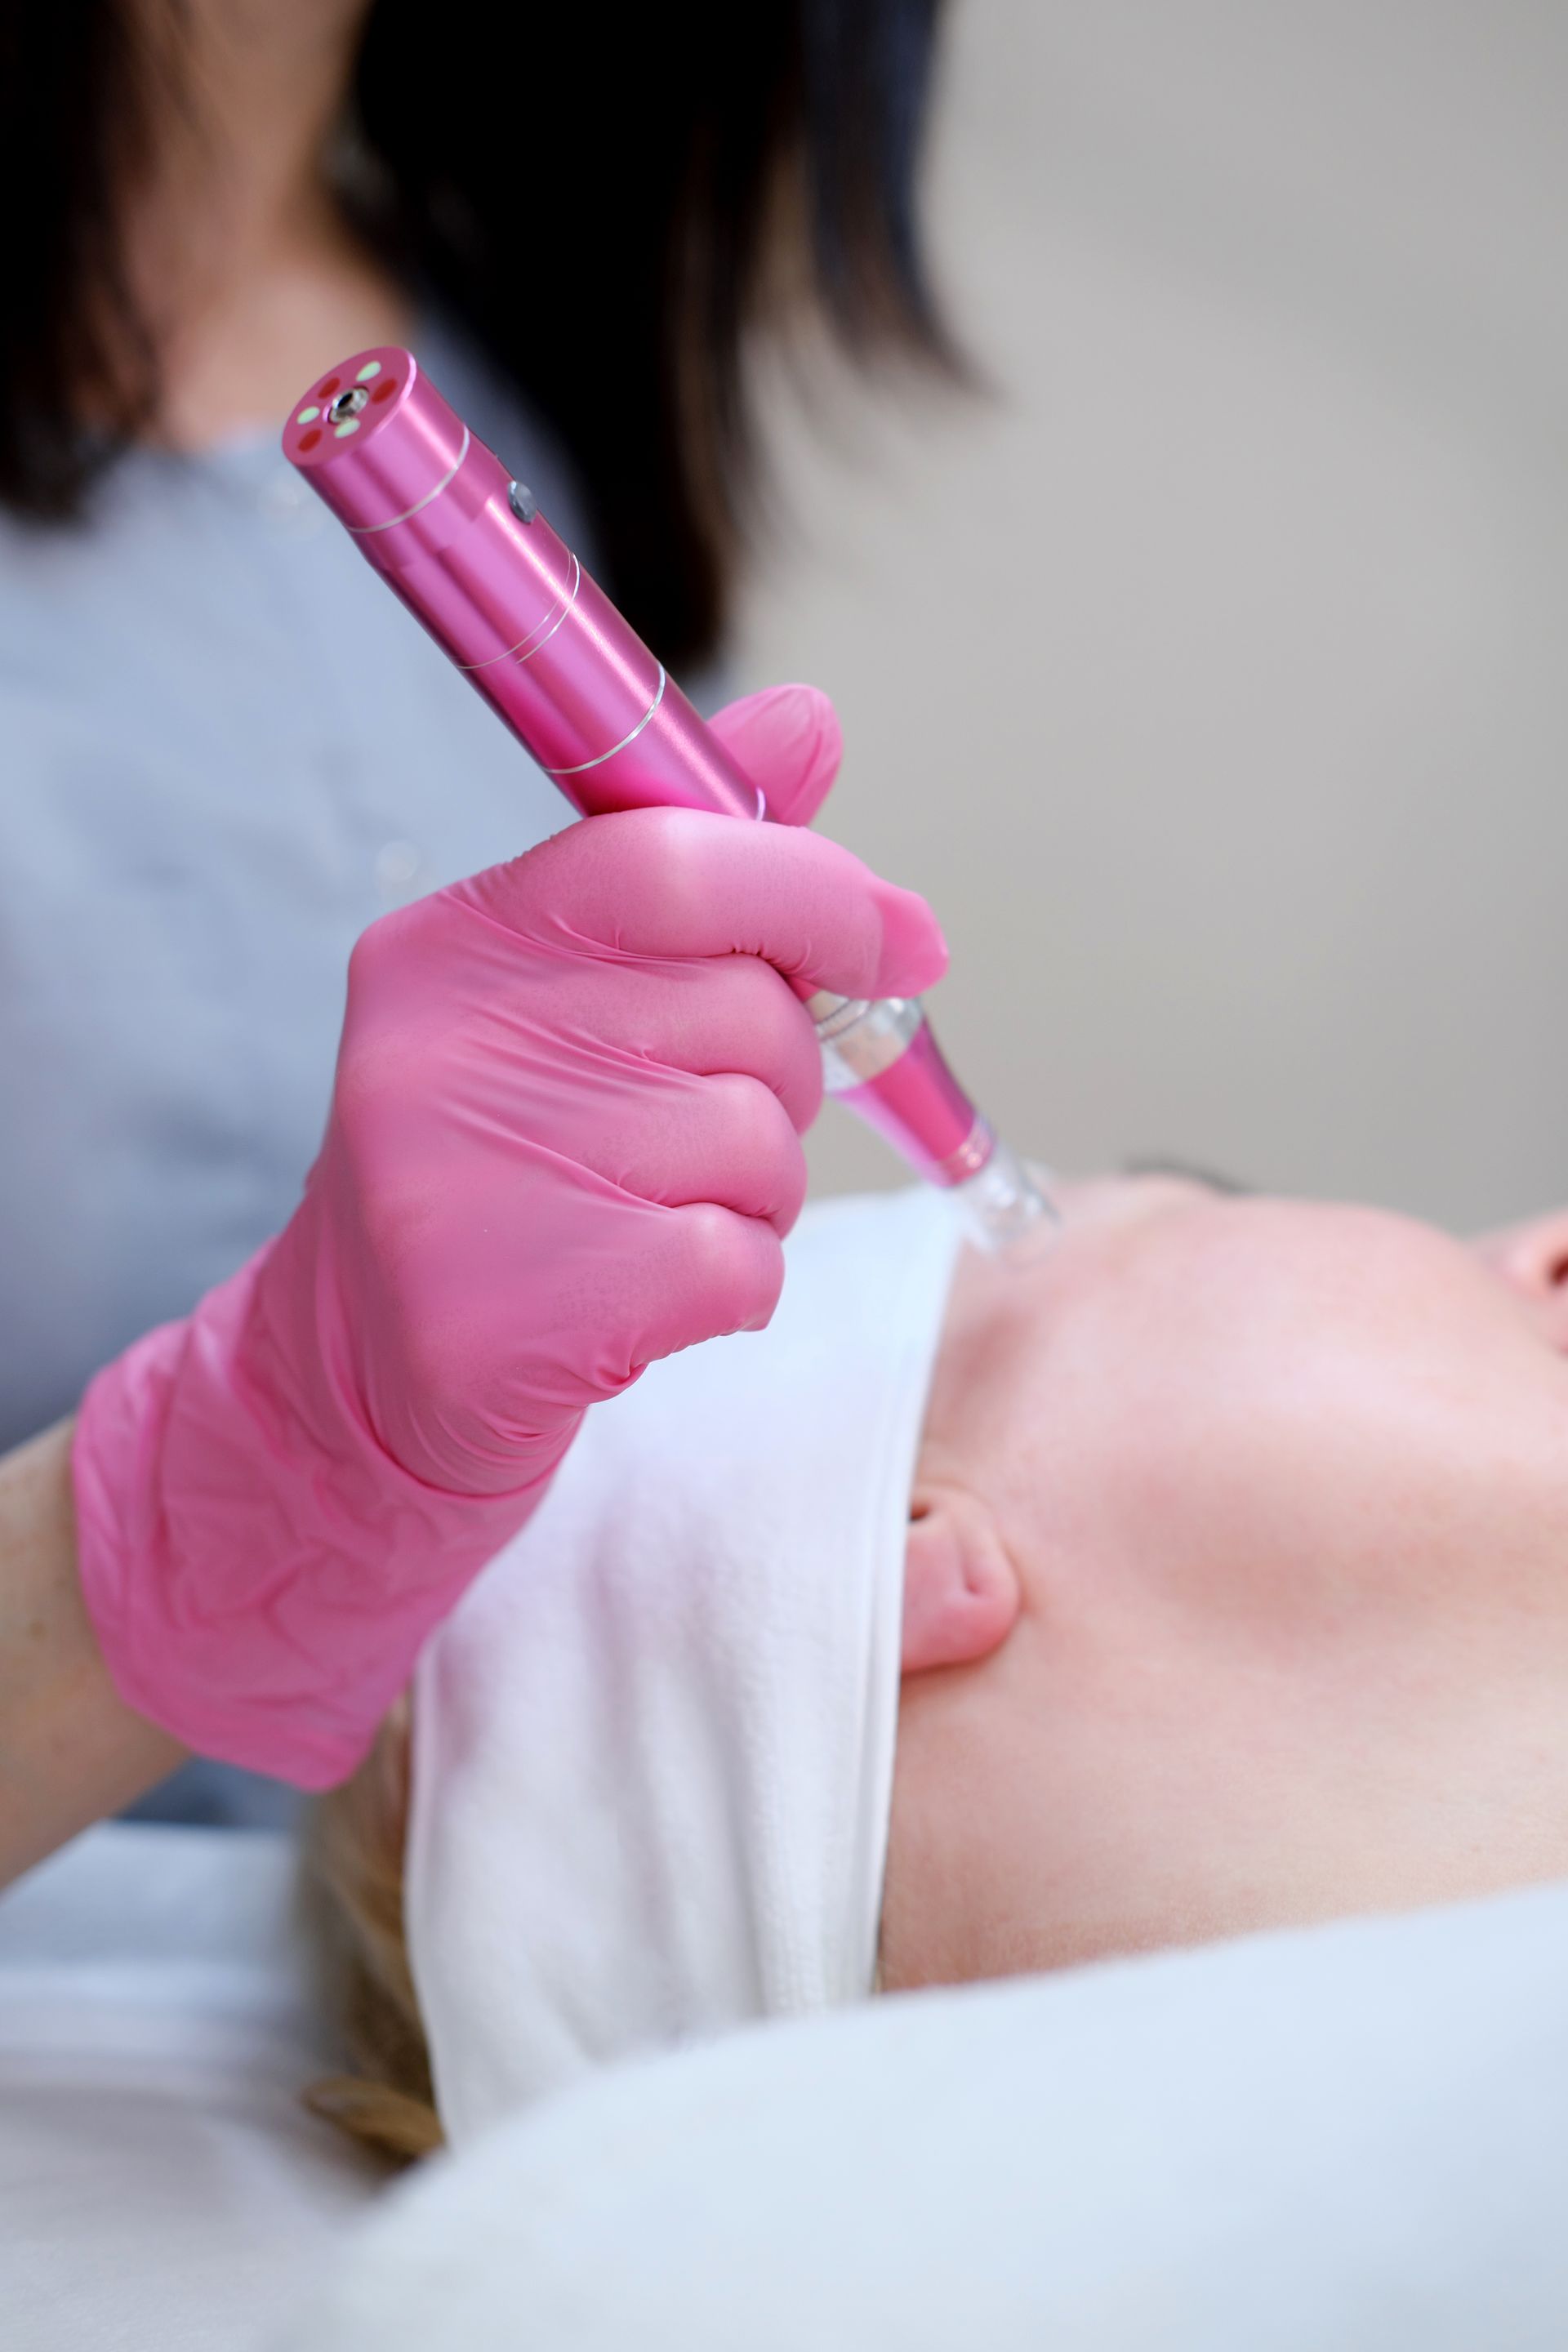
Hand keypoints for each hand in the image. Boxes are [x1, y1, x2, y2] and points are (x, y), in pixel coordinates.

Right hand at [71, 688, 945, 1785]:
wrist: (364, 1376)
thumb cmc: (508, 1164)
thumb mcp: (566, 997)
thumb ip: (695, 868)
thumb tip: (815, 719)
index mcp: (456, 941)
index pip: (675, 862)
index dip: (817, 895)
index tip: (894, 943)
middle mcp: (441, 1046)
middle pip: (744, 1013)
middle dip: (772, 1079)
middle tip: (686, 1132)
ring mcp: (463, 1182)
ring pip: (756, 1144)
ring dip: (751, 1194)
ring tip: (644, 1218)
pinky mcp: (514, 1313)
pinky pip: (740, 1264)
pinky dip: (732, 1286)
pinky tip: (644, 1295)